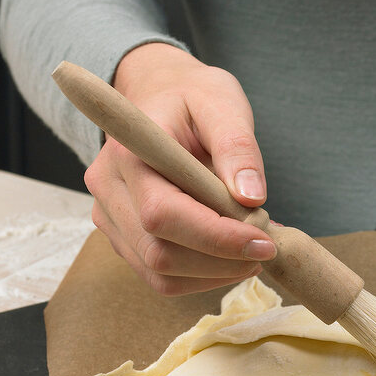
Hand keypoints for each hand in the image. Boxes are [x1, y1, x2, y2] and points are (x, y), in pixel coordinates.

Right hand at [83, 43, 275, 295]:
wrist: (161, 97)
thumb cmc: (193, 98)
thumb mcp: (223, 104)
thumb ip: (238, 147)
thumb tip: (251, 197)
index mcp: (128, 154)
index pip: (164, 214)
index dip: (217, 237)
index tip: (265, 241)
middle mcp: (108, 190)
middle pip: (159, 252)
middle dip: (221, 261)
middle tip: (267, 245)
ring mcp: (110, 218)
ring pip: (159, 274)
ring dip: (215, 274)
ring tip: (253, 251)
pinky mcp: (123, 238)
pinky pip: (160, 278)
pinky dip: (202, 278)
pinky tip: (230, 258)